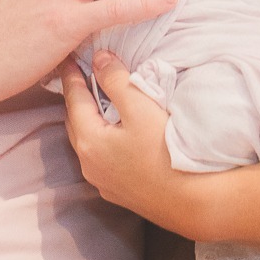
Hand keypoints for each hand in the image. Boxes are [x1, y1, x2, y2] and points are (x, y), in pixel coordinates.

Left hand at [63, 51, 220, 239]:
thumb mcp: (141, 109)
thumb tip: (99, 59)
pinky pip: (100, 157)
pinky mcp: (118, 190)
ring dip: (89, 119)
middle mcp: (88, 164)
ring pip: (87, 141)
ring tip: (97, 100)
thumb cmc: (166, 153)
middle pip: (75, 121)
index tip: (67, 57)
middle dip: (77, 97)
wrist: (192, 201)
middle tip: (81, 75)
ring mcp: (102, 180)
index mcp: (89, 141)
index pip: (73, 98)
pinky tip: (115, 132)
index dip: (71, 75)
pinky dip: (101, 138)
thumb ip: (116, 81)